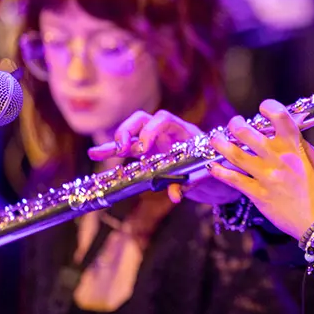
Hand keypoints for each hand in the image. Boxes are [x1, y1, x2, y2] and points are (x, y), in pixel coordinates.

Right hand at [89, 110, 240, 204]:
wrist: (217, 175)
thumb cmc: (213, 171)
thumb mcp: (204, 177)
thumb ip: (190, 183)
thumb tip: (175, 195)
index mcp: (184, 132)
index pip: (165, 120)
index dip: (151, 129)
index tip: (143, 147)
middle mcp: (167, 133)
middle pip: (143, 119)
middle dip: (130, 130)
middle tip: (123, 149)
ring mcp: (156, 141)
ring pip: (132, 132)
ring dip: (117, 139)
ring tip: (101, 152)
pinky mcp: (147, 152)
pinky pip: (128, 149)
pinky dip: (112, 150)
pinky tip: (95, 154)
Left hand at [209, 99, 313, 239]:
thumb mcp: (313, 158)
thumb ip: (296, 142)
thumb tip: (281, 127)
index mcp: (295, 145)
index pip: (279, 116)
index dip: (268, 107)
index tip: (263, 108)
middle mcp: (278, 158)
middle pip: (247, 133)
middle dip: (236, 124)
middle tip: (234, 124)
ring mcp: (266, 176)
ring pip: (235, 154)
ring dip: (220, 144)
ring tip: (215, 138)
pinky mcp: (258, 194)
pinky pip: (233, 179)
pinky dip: (219, 171)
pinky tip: (213, 165)